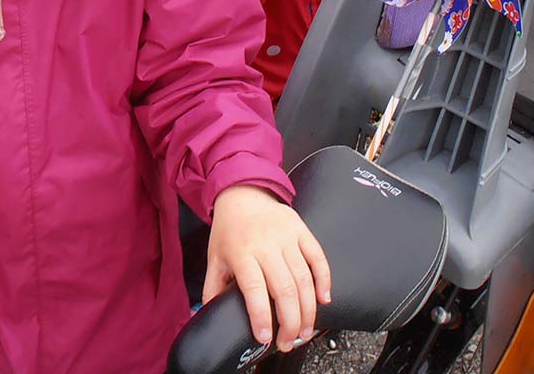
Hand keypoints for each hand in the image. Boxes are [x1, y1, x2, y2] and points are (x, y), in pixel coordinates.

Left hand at [203, 185, 330, 352]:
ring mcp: (285, 236)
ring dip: (308, 310)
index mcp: (241, 251)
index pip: (254, 289)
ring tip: (303, 331)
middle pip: (284, 289)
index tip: (266, 338)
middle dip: (290, 323)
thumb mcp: (215, 257)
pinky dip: (324, 280)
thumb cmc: (229, 229)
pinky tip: (324, 300)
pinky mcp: (300, 229)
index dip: (261, 316)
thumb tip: (209, 316)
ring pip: (304, 279)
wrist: (242, 192)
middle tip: (288, 342)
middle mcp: (265, 243)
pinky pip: (317, 257)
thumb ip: (213, 288)